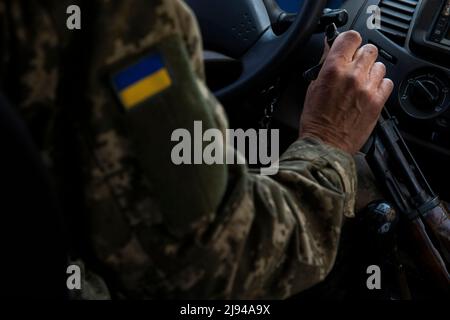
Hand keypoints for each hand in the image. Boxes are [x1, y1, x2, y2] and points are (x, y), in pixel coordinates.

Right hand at [299, 31, 393, 154]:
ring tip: (361, 83)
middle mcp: (352, 76)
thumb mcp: (313, 87)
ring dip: (371, 71)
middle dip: (361, 57)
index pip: (350, 37)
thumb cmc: (315, 120)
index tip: (348, 47)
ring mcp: (367, 89)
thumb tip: (331, 47)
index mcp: (333, 69)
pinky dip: (380, 85)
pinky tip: (369, 92)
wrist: (325, 144)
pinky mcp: (378, 102)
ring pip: (380, 65)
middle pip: (369, 49)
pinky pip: (387, 82)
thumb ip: (325, 64)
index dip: (349, 41)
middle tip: (353, 68)